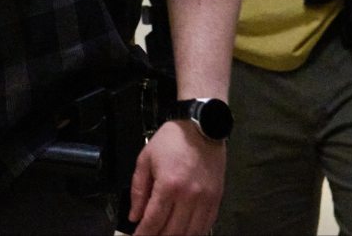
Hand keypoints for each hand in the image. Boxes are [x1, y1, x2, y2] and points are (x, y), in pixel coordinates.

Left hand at [128, 120, 224, 235]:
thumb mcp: (146, 159)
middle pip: (172, 232)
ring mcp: (205, 200)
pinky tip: (183, 232)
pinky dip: (194, 233)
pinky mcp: (217, 199)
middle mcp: (189, 196)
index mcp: (169, 185)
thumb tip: (135, 216)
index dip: (143, 234)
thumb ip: (138, 189)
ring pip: (191, 233)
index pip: (154, 221)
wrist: (201, 127)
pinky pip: (206, 225)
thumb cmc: (172, 140)